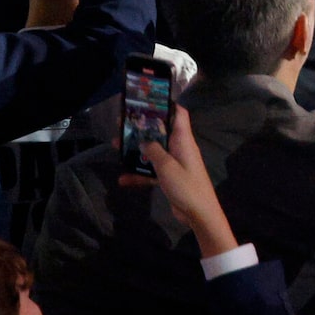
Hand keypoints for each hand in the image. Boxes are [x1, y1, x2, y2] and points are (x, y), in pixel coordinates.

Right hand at [120, 106, 238, 259]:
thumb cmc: (186, 186)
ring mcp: (175, 163)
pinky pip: (152, 171)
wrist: (198, 213)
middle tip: (122, 125)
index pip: (179, 114)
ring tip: (116, 146)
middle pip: (160, 132)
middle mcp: (179, 148)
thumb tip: (144, 140)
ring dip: (136, 150)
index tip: (147, 100)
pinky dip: (139, 174)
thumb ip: (154, 151)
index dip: (166, 105)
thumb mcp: (167, 167)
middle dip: (142, 128)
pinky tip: (122, 179)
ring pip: (153, 151)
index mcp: (183, 140)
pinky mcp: (170, 177)